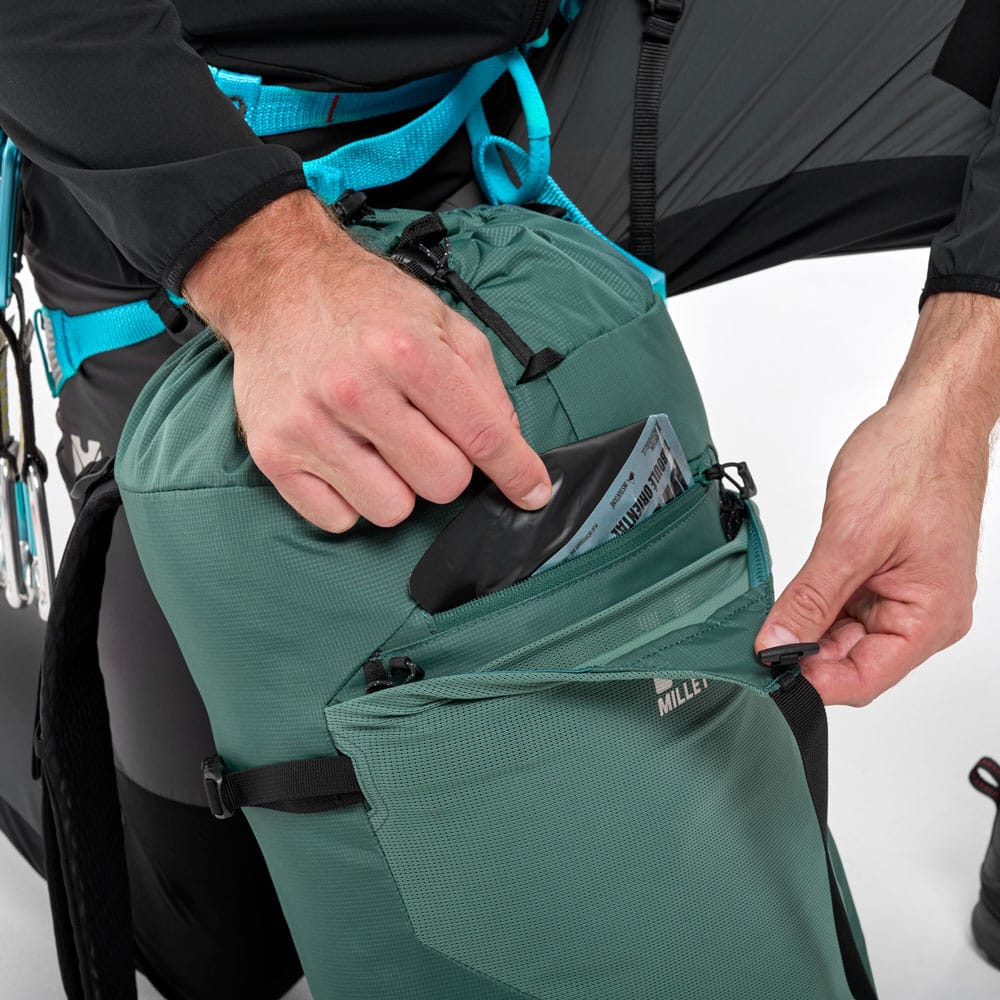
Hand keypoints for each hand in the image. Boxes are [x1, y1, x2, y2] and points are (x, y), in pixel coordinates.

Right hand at [182, 190, 551, 531]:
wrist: (277, 281)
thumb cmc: (366, 305)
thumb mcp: (442, 321)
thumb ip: (485, 384)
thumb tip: (510, 449)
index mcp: (407, 352)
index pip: (482, 437)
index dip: (517, 472)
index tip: (532, 492)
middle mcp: (356, 389)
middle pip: (441, 484)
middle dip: (446, 467)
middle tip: (425, 436)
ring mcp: (309, 425)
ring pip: (391, 510)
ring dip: (397, 487)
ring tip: (380, 444)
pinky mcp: (273, 452)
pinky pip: (338, 519)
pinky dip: (351, 499)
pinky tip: (345, 457)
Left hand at [755, 292, 999, 705]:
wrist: (929, 418)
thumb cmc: (913, 464)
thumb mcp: (850, 538)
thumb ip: (811, 599)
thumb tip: (778, 642)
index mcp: (929, 618)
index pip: (862, 681)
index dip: (811, 679)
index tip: (765, 664)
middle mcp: (923, 615)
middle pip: (851, 661)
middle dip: (803, 648)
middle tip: (758, 632)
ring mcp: (905, 596)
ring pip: (842, 635)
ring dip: (808, 623)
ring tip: (778, 602)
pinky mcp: (888, 576)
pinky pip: (845, 606)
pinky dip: (817, 601)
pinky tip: (797, 587)